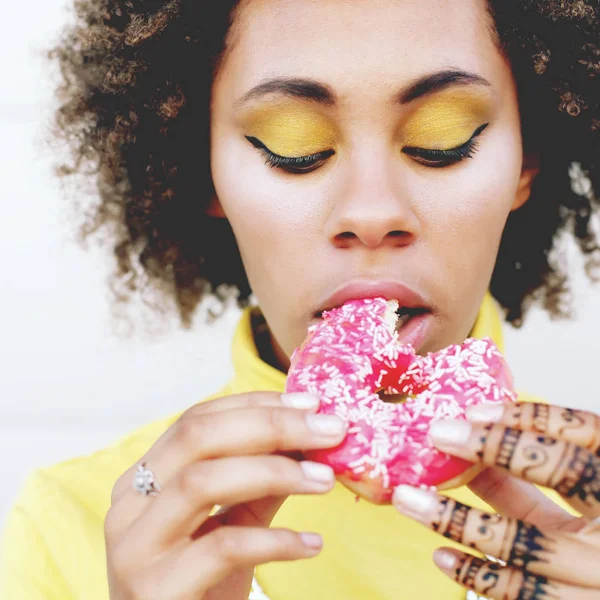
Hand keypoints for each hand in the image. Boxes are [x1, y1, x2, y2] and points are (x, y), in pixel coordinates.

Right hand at [104, 391, 346, 599]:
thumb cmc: (203, 584)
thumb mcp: (233, 523)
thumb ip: (261, 481)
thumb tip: (310, 439)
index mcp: (143, 478)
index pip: (196, 419)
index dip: (254, 404)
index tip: (309, 402)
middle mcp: (129, 505)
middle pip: (197, 438)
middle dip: (270, 425)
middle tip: (330, 429)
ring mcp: (135, 548)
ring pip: (202, 482)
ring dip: (275, 472)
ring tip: (325, 480)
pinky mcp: (155, 591)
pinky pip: (222, 548)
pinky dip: (276, 541)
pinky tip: (312, 545)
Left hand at [392, 401, 599, 598]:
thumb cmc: (592, 537)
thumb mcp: (573, 499)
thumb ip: (530, 472)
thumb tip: (463, 436)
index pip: (585, 433)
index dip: (533, 416)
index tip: (473, 410)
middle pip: (564, 471)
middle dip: (494, 446)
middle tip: (437, 434)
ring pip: (527, 542)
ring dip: (457, 518)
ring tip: (408, 498)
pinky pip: (522, 596)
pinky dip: (476, 575)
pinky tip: (441, 555)